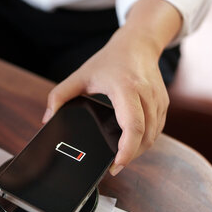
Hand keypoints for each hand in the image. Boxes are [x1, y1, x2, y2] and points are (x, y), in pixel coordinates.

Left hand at [42, 27, 168, 175]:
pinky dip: (146, 140)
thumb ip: (59, 96)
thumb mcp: (80, 75)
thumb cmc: (109, 59)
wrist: (138, 43)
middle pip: (145, 136)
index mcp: (125, 88)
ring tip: (121, 158)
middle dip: (131, 156)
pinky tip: (132, 145)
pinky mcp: (163, 102)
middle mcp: (146, 94)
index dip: (127, 149)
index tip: (117, 163)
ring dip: (139, 150)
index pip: (132, 125)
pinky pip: (158, 128)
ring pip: (154, 135)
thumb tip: (47, 119)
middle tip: (114, 167)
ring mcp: (158, 99)